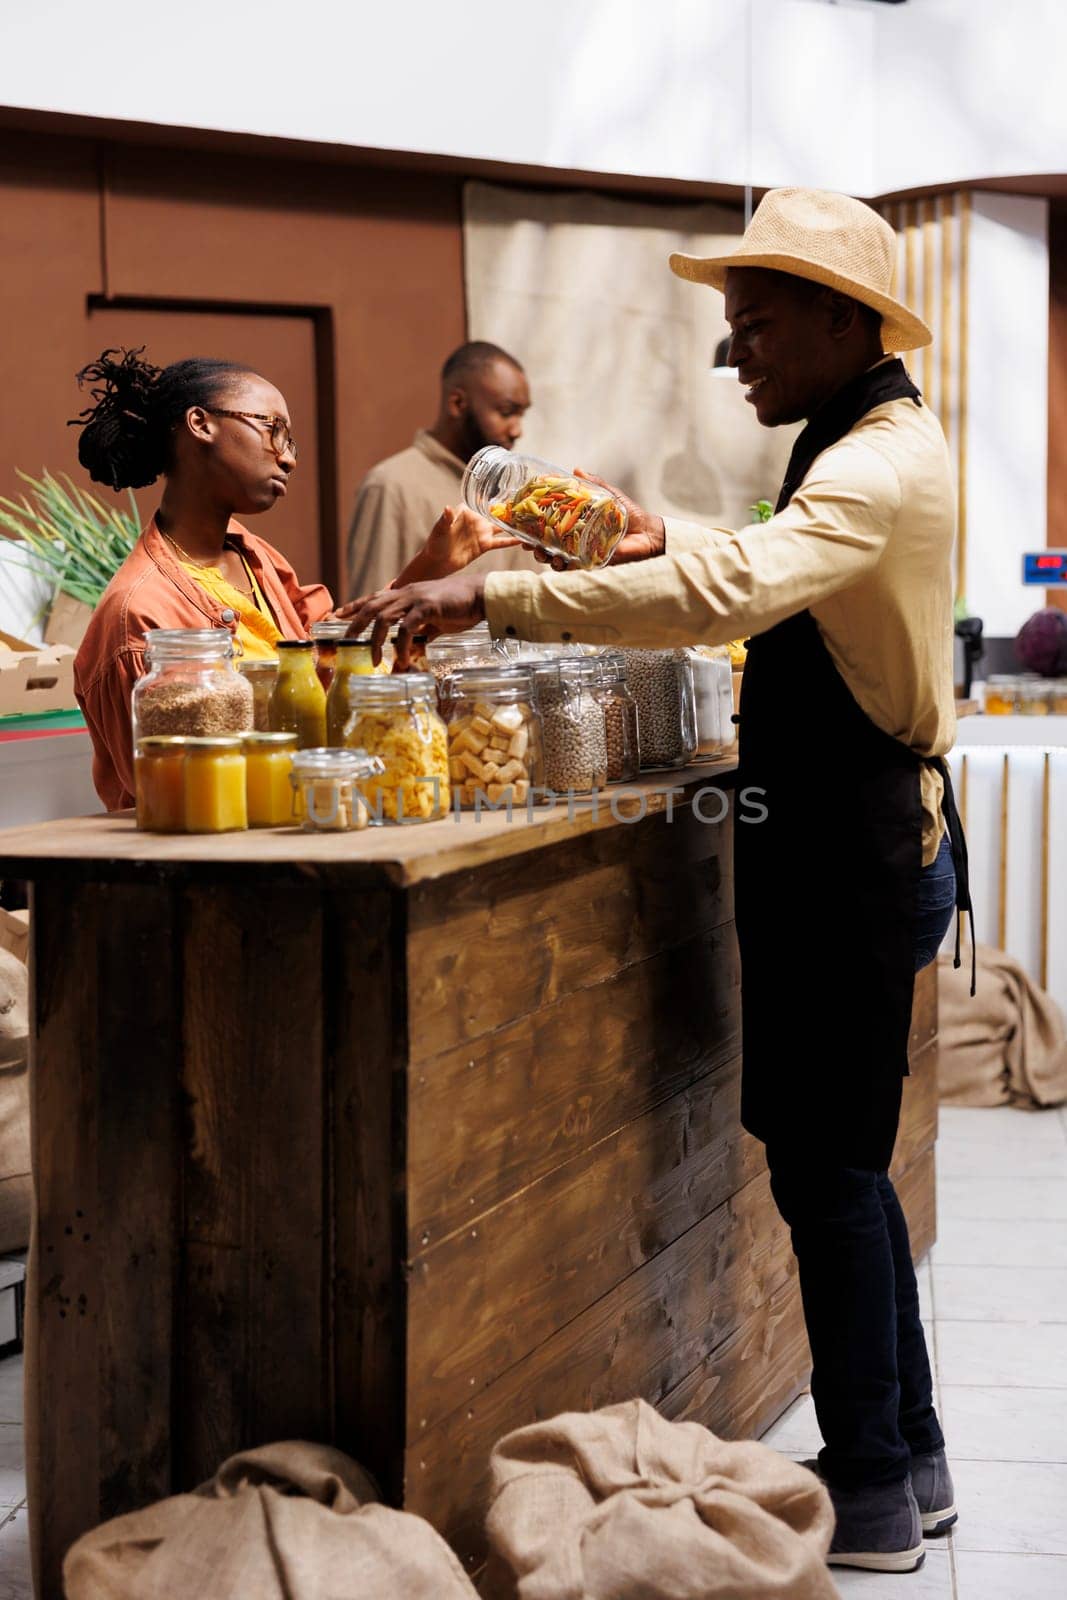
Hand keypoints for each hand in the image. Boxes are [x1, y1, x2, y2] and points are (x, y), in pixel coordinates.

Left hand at [339, 575, 487, 667]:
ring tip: (374, 660)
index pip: (373, 598)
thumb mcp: (434, 620)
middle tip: (346, 643)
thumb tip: (412, 651)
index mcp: (406, 593)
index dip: (354, 605)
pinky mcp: (427, 607)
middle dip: (355, 625)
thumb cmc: (460, 607)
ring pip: (384, 618)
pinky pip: (406, 628)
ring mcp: (416, 599)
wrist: (481, 595)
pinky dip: (401, 646)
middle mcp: (406, 592)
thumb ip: (421, 632)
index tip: (338, 615)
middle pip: (371, 607)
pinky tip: (402, 660)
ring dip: (376, 641)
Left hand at [422, 504, 520, 574]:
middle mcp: (476, 520)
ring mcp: (482, 533)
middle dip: (508, 509)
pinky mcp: (485, 546)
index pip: (482, 501)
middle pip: (495, 513)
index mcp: (466, 511)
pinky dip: (511, 541)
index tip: (507, 491)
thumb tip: (448, 508)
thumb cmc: (436, 542)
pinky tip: (522, 539)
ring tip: (527, 519)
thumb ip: (446, 518)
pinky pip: (500, 542)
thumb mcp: (440, 528)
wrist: (437, 562)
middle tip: (525, 503)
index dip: (493, 496)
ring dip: (512, 523)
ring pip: (500, 526)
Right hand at [530, 469, 665, 571]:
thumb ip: (593, 484)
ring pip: (555, 559)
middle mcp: (576, 541)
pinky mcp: (591, 564)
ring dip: (545, 557)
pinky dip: (562, 567)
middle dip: (534, 546)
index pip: (550, 526)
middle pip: (548, 546)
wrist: (648, 533)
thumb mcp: (609, 496)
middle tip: (528, 543)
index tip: (523, 524)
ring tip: (542, 553)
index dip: (535, 526)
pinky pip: (571, 569)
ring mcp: (582, 554)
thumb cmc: (630, 515)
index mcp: (576, 525)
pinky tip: (558, 562)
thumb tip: (576, 468)